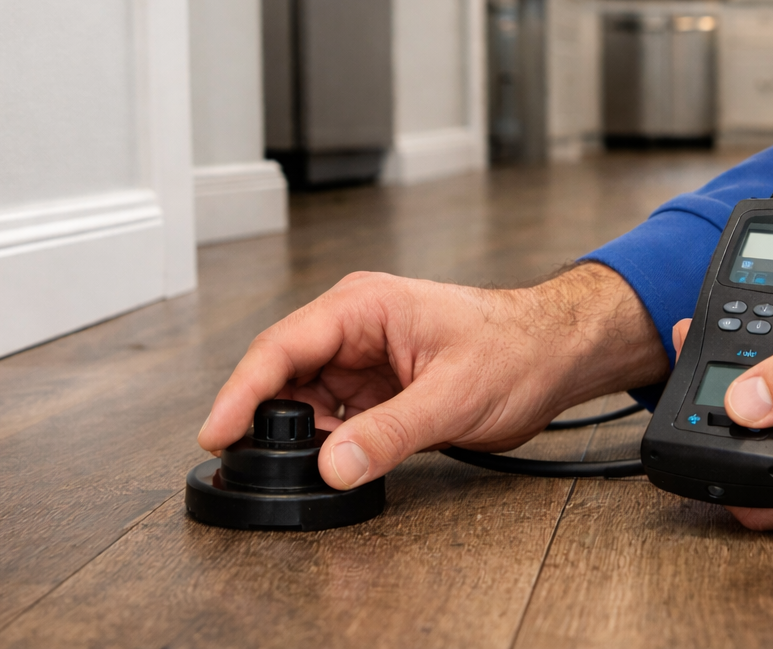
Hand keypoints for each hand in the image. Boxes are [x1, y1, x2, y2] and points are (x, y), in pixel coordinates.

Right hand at [199, 263, 668, 489]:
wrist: (556, 355)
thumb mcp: (453, 396)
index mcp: (363, 306)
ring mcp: (364, 357)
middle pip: (282, 371)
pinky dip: (327, 442)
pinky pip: (333, 416)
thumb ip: (389, 433)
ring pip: (304, 398)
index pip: (282, 346)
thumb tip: (332, 465)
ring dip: (299, 435)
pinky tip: (336, 462)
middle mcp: (355, 326)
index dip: (242, 392)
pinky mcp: (377, 387)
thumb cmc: (516, 349)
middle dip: (264, 417)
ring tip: (307, 467)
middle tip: (250, 464)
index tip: (216, 431)